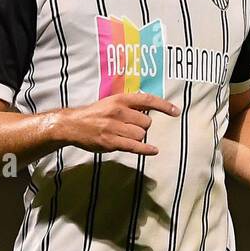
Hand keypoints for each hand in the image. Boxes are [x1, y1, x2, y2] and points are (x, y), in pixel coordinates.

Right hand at [59, 93, 178, 156]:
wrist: (73, 125)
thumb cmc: (95, 114)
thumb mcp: (111, 102)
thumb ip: (129, 105)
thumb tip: (149, 108)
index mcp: (120, 100)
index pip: (147, 100)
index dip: (164, 106)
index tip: (176, 112)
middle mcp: (118, 112)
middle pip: (146, 122)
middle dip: (142, 127)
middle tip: (130, 128)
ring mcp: (115, 127)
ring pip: (141, 135)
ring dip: (137, 138)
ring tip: (124, 136)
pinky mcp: (111, 142)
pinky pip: (135, 146)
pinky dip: (146, 150)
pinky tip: (153, 151)